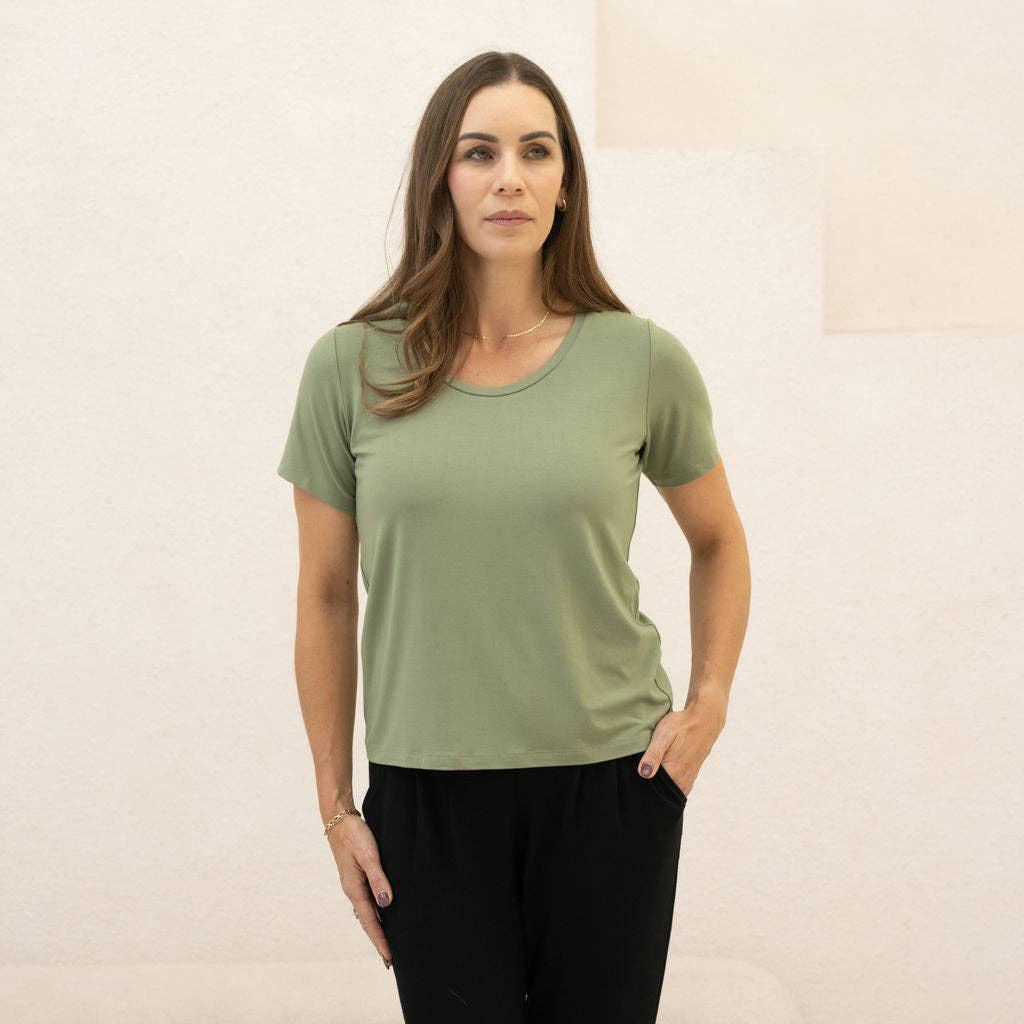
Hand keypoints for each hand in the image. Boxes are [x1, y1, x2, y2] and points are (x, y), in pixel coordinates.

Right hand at [327, 812, 394, 969]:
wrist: (339, 820)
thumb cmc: (355, 836)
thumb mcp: (369, 856)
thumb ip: (378, 879)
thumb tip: (386, 903)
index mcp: (354, 889)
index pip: (371, 921)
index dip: (381, 940)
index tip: (389, 958)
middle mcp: (353, 891)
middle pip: (368, 922)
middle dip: (379, 940)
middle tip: (390, 960)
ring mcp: (354, 885)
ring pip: (367, 912)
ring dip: (377, 928)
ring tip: (387, 943)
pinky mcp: (356, 877)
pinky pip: (367, 902)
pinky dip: (375, 913)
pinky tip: (382, 913)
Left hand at [637, 695, 725, 797]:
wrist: (704, 720)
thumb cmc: (681, 726)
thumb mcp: (663, 735)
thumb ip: (653, 755)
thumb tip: (644, 773)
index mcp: (673, 773)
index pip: (651, 790)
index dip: (640, 785)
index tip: (633, 780)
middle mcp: (681, 781)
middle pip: (659, 793)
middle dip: (648, 788)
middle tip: (639, 776)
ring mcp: (687, 780)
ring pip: (668, 791)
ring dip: (658, 786)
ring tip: (649, 774)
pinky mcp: (690, 776)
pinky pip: (677, 787)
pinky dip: (668, 784)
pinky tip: (661, 774)